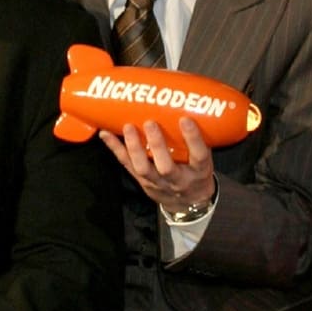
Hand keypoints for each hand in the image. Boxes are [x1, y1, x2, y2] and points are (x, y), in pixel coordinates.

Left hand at [99, 117, 215, 215]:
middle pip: (166, 167)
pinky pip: (127, 165)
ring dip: (134, 147)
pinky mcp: (142, 181)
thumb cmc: (196, 174)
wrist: (187, 203)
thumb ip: (198, 140)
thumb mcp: (205, 160)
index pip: (199, 156)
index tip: (185, 120)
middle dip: (157, 145)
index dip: (193, 139)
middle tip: (150, 123)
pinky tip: (106, 134)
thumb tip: (188, 107)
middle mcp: (178, 180)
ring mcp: (157, 183)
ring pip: (143, 168)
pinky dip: (115, 148)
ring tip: (128, 127)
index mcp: (199, 172)